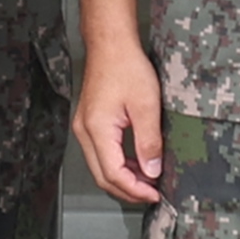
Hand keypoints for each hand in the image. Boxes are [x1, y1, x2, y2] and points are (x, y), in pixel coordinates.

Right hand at [72, 44, 165, 207]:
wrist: (111, 45)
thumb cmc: (125, 66)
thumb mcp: (146, 105)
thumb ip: (149, 141)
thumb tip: (152, 170)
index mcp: (97, 129)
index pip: (113, 174)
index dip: (135, 189)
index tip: (155, 194)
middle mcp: (85, 132)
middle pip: (103, 176)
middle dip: (128, 190)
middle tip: (152, 194)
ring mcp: (84, 128)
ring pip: (100, 167)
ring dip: (124, 178)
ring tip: (148, 181)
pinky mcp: (89, 124)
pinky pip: (101, 154)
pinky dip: (119, 165)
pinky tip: (136, 163)